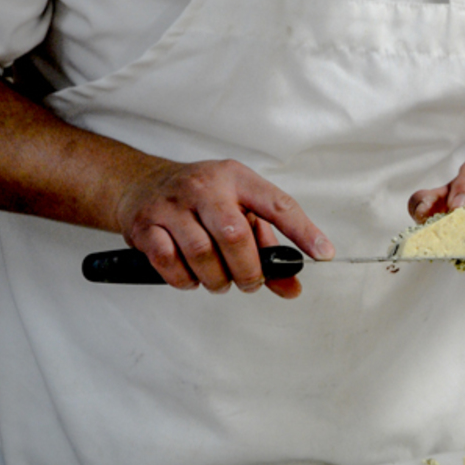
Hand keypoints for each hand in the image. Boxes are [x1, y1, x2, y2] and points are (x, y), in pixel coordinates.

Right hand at [116, 158, 333, 297]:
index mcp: (236, 178)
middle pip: (235, 235)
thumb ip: (266, 247)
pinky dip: (184, 280)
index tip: (322, 253)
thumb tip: (291, 285)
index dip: (303, 230)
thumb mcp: (237, 207)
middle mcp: (205, 187)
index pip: (276, 204)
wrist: (142, 183)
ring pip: (202, 253)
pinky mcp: (146, 225)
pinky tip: (191, 276)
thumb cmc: (200, 199)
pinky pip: (169, 262)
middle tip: (249, 282)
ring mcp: (173, 204)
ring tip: (219, 280)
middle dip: (248, 270)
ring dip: (216, 279)